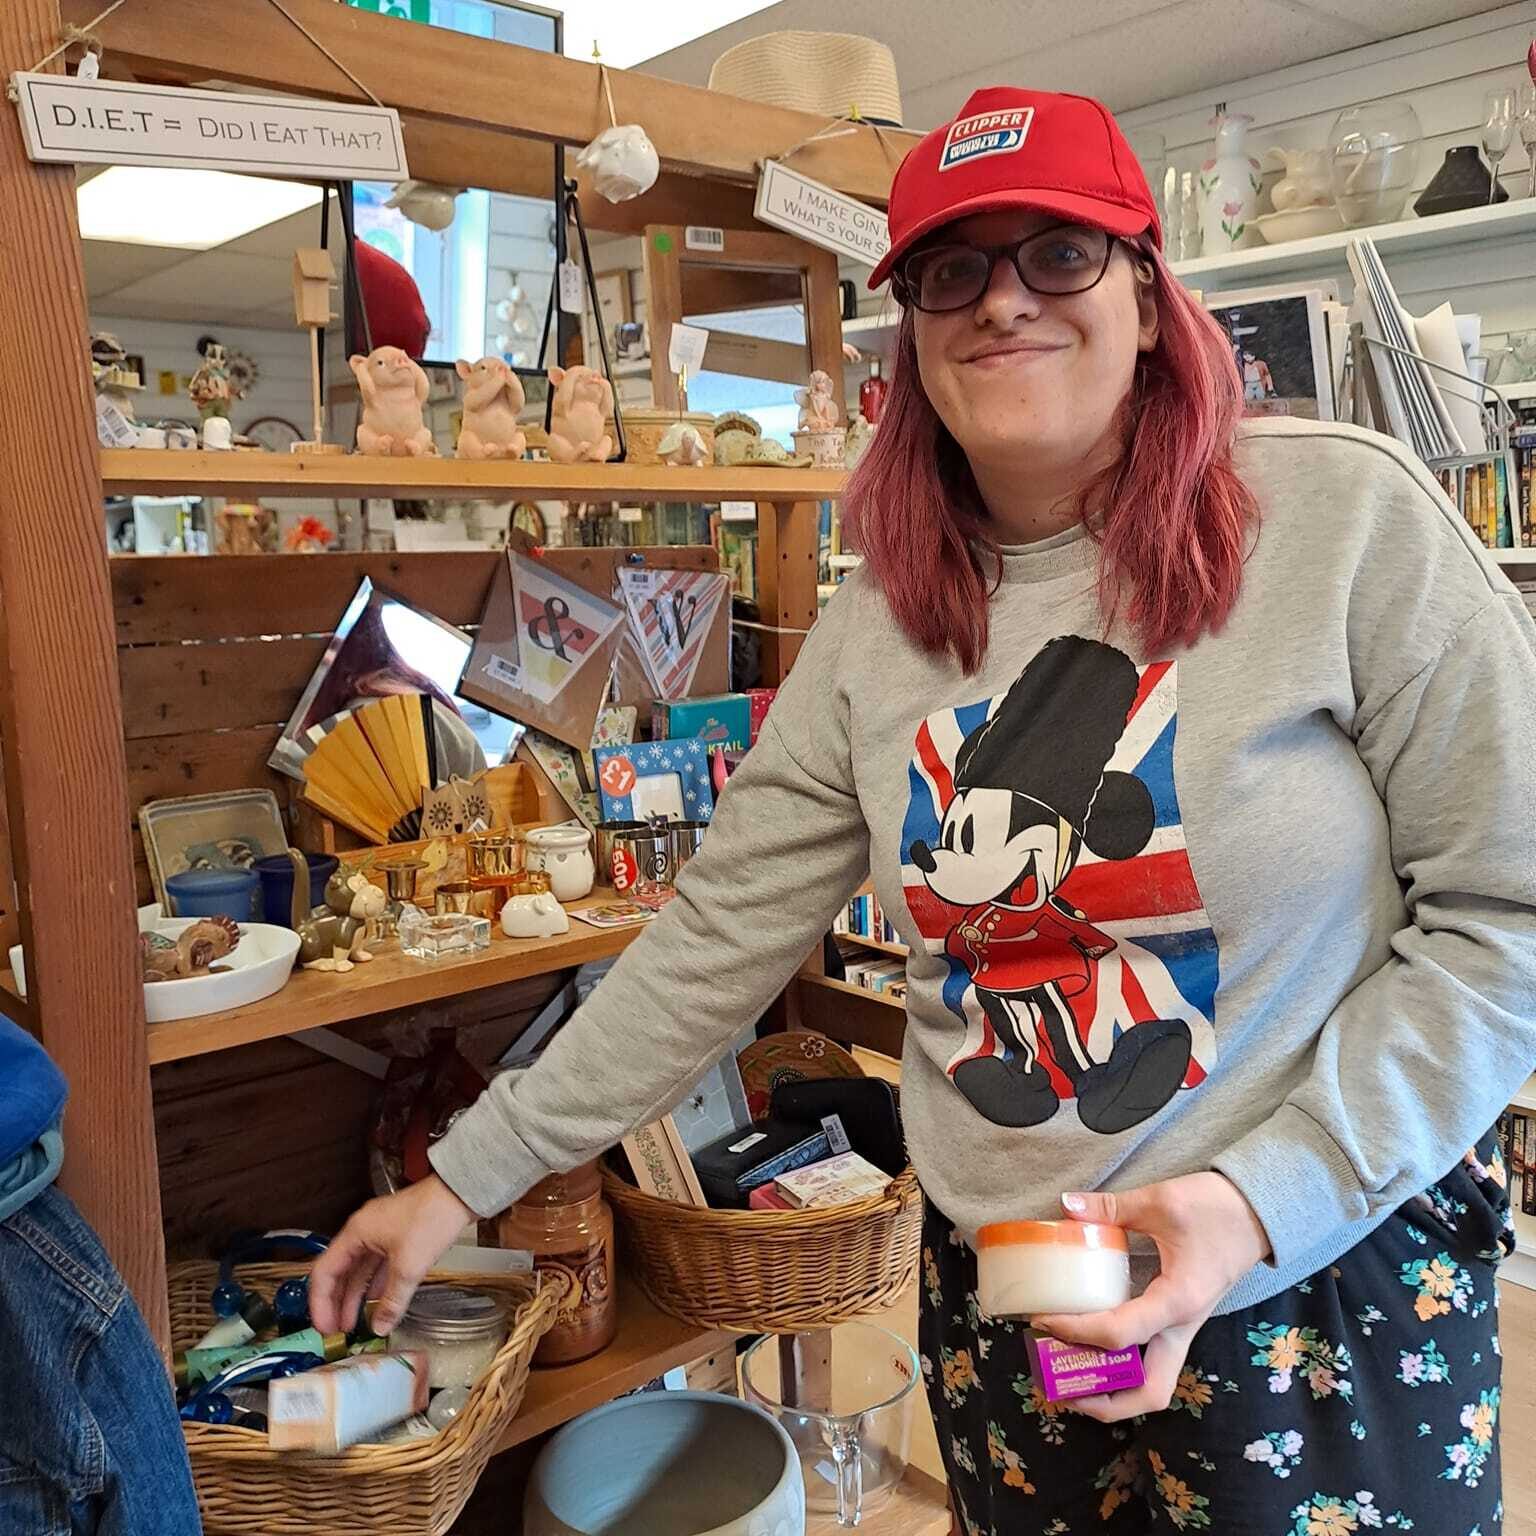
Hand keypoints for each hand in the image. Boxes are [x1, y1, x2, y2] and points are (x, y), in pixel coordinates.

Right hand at [309, 1174, 473, 1334]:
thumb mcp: (409, 1266)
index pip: (324, 1272)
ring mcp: (380, 1233)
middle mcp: (363, 1232)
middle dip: (336, 1303)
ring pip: (359, 1271)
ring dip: (355, 1297)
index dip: (320, 1303)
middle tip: (336, 1331)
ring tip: (353, 1324)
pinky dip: (375, 1286)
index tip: (324, 1327)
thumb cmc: (432, 1218)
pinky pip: (378, 1266)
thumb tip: (380, 1327)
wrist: (459, 1193)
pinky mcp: (397, 1237)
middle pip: (340, 1273)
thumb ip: (393, 1301)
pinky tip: (376, 1304)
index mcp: (356, 1233)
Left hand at [1030, 1173, 1270, 1423]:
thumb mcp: (1162, 1201)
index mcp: (1177, 1302)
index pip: (1120, 1334)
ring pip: (1153, 1384)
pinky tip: (1090, 1346)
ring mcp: (1183, 1329)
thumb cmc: (1215, 1208)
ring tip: (1067, 1376)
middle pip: (1148, 1392)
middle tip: (1057, 1384)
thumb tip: (1066, 1204)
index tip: (1042, 1320)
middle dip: (1102, 1400)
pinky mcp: (1180, 1321)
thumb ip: (1112, 1207)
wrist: (1258, 1212)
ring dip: (1112, 1390)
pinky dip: (1121, 1365)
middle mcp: (1181, 1327)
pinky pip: (1151, 1359)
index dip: (1076, 1332)